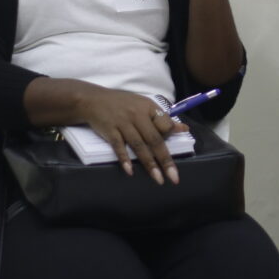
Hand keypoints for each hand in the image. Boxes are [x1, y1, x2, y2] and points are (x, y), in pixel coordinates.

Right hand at [75, 86, 189, 183]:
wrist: (94, 100)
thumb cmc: (123, 104)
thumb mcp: (145, 106)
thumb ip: (163, 119)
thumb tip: (184, 129)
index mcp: (149, 108)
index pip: (165, 124)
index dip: (170, 136)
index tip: (173, 146)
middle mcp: (137, 115)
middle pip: (154, 139)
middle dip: (165, 160)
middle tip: (173, 177)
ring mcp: (123, 123)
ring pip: (139, 145)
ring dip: (149, 164)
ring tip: (158, 178)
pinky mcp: (110, 130)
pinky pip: (118, 146)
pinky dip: (124, 158)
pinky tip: (130, 171)